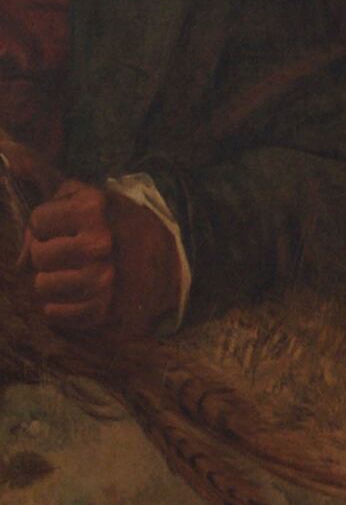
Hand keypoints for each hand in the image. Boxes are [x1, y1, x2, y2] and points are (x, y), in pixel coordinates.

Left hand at [22, 180, 180, 335]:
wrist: (171, 264)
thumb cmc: (120, 227)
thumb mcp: (90, 197)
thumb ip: (47, 190)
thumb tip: (13, 208)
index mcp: (94, 211)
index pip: (37, 222)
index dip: (47, 227)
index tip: (66, 230)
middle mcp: (99, 244)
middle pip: (38, 256)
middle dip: (49, 256)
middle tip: (70, 255)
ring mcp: (103, 280)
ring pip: (43, 286)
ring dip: (53, 283)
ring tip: (74, 276)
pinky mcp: (105, 311)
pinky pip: (56, 314)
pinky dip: (61, 308)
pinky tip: (78, 296)